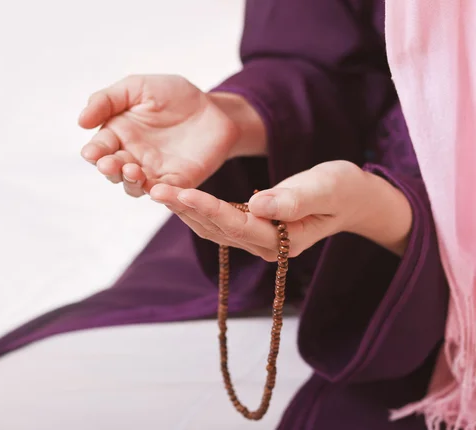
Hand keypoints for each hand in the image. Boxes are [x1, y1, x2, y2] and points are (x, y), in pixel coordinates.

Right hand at [79, 75, 265, 196]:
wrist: (213, 108)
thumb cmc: (173, 95)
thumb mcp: (137, 88)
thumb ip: (107, 100)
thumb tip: (81, 121)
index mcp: (118, 134)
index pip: (100, 148)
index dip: (94, 153)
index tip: (92, 153)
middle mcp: (131, 157)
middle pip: (113, 171)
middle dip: (109, 169)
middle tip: (110, 164)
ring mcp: (153, 172)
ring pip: (133, 186)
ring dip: (129, 182)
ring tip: (133, 171)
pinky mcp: (177, 183)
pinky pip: (164, 194)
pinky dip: (159, 195)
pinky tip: (156, 189)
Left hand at [150, 161, 412, 257]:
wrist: (351, 199)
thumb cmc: (342, 191)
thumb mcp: (326, 189)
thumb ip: (296, 198)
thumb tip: (260, 204)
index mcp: (283, 240)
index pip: (239, 225)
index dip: (209, 209)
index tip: (182, 192)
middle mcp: (264, 246)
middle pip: (218, 230)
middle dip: (186, 209)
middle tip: (155, 188)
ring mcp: (256, 240)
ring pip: (212, 229)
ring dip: (185, 211)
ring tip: (158, 190)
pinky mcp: (250, 229)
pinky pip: (217, 222)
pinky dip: (196, 209)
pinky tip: (177, 195)